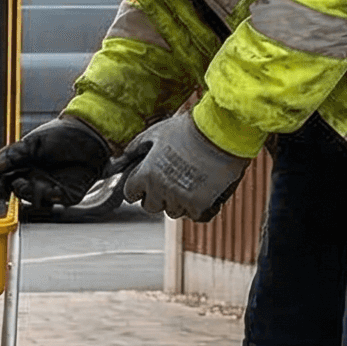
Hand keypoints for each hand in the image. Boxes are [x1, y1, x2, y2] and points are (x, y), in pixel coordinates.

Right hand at [0, 115, 114, 207]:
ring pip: (35, 199)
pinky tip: (52, 190)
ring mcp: (50, 187)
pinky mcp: (67, 194)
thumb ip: (13, 154)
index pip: (7, 180)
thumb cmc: (62, 134)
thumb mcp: (32, 142)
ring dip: (32, 194)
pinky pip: (56, 201)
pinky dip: (52, 198)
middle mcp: (36, 178)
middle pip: (19, 192)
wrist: (88, 133)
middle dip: (16, 189)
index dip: (0, 185)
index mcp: (25, 166)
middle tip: (15, 183)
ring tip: (33, 184)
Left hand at [117, 110, 249, 221]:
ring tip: (191, 181)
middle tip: (170, 181)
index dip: (138, 187)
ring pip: (174, 211)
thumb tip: (124, 157)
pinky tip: (205, 193)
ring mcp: (181, 200)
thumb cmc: (190, 129)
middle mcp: (161, 190)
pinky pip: (196, 216)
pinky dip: (200, 207)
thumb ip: (137, 147)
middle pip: (151, 206)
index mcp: (146, 174)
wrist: (222, 132)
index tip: (145, 182)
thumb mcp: (156, 132)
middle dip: (157, 196)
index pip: (130, 194)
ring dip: (179, 201)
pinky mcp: (202, 206)